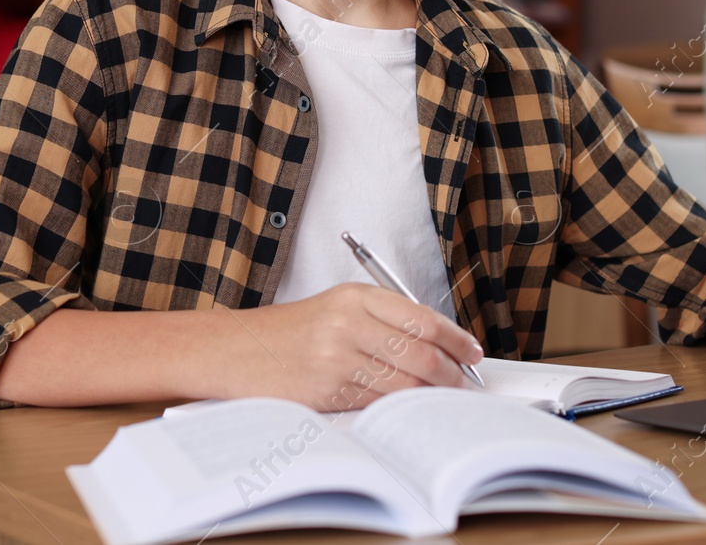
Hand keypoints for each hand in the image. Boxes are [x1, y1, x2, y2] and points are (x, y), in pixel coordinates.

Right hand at [223, 283, 483, 412]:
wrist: (233, 351)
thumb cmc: (287, 333)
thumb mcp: (334, 308)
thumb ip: (381, 320)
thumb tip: (436, 346)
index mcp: (354, 296)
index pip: (422, 317)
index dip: (455, 338)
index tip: (472, 352)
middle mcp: (347, 322)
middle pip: (420, 352)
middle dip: (450, 373)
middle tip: (464, 384)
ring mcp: (337, 357)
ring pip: (403, 383)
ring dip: (428, 396)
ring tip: (441, 399)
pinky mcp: (327, 389)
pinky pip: (376, 403)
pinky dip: (396, 408)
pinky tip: (405, 409)